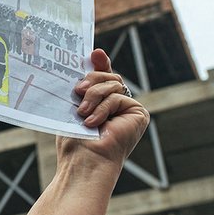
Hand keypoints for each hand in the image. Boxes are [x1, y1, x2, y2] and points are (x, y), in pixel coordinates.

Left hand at [61, 48, 148, 169]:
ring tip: (82, 114)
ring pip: (112, 84)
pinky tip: (93, 123)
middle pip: (109, 76)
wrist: (84, 161)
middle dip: (91, 80)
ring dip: (93, 97)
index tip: (93, 53)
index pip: (104, 77)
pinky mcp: (139, 114)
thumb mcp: (74, 106)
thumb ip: (85, 85)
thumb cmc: (74, 141)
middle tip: (78, 91)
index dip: (101, 63)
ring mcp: (130, 109)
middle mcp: (119, 105)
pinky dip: (102, 109)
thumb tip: (92, 56)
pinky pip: (117, 97)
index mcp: (103, 103)